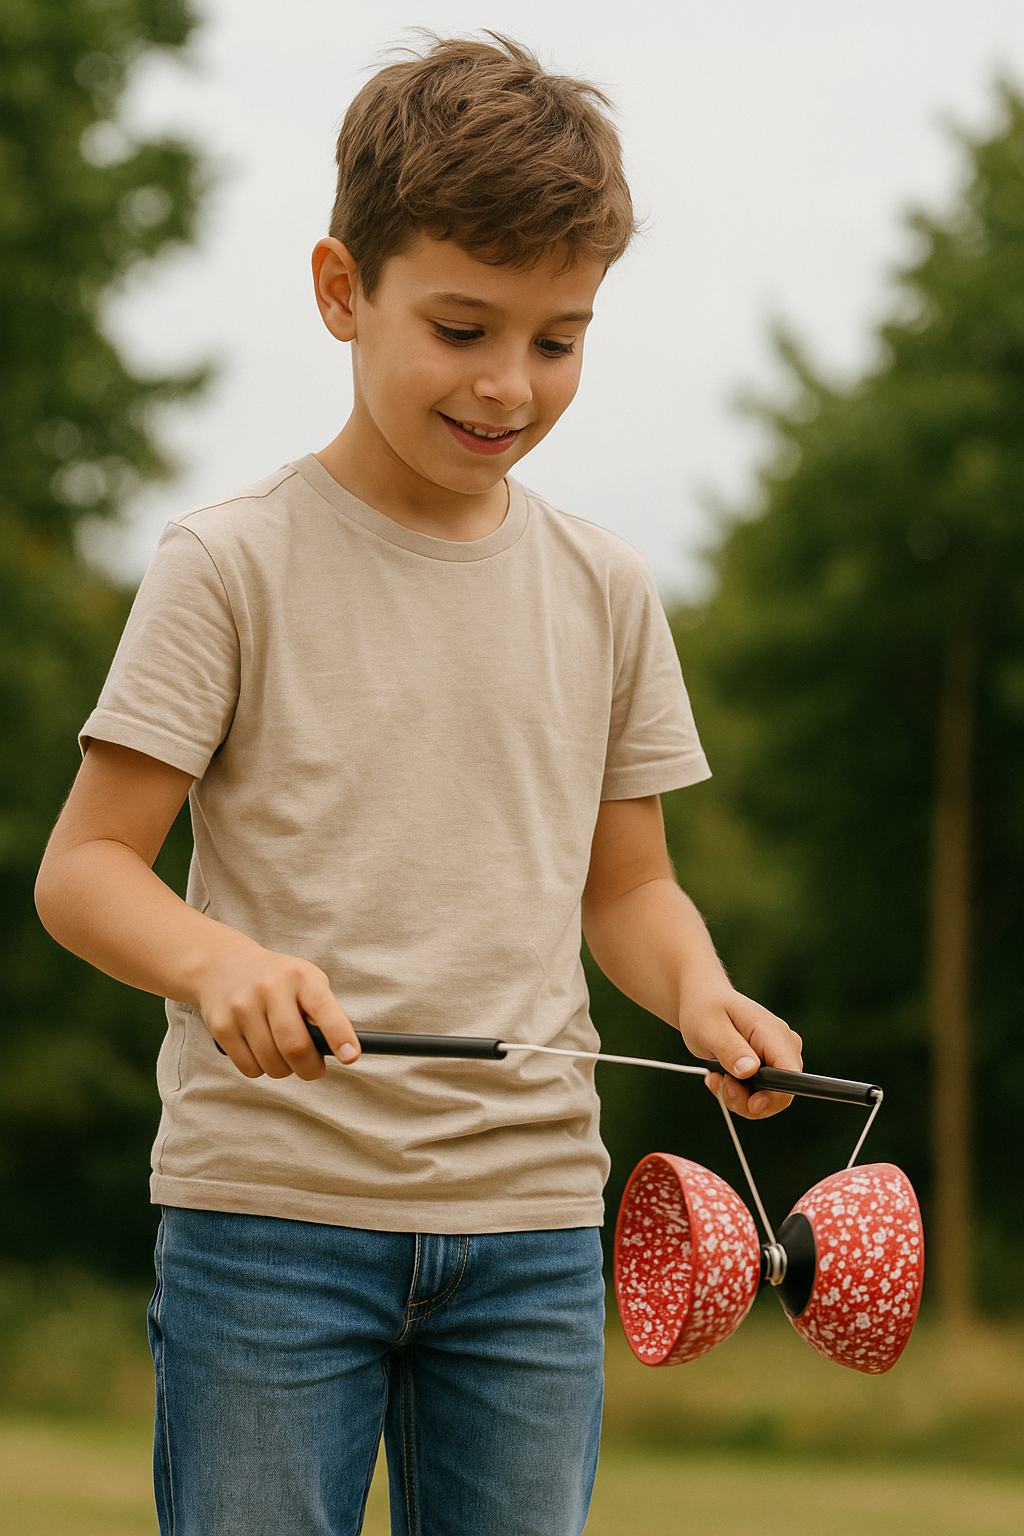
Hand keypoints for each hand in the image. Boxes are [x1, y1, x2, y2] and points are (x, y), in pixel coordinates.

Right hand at [195, 934, 360, 1079]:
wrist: (223, 965)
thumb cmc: (278, 980)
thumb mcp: (306, 980)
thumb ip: (323, 1011)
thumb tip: (339, 1050)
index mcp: (300, 977)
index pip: (323, 1008)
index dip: (339, 1035)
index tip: (351, 1056)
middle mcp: (270, 989)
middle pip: (295, 1047)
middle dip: (310, 1069)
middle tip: (313, 1068)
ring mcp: (243, 1007)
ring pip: (272, 1064)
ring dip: (285, 1070)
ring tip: (283, 1053)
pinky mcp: (221, 1026)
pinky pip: (249, 1068)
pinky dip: (261, 1068)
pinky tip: (260, 1050)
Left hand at [678, 982, 801, 1119]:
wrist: (702, 1002)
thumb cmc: (705, 1009)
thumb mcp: (709, 1027)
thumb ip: (730, 1049)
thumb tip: (750, 1071)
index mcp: (773, 1032)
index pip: (790, 1072)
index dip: (776, 1095)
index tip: (752, 1104)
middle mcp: (783, 1046)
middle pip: (780, 1092)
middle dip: (747, 1099)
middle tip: (718, 1083)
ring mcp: (778, 1058)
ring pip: (768, 1098)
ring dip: (738, 1097)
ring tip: (714, 1077)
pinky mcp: (770, 1068)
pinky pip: (759, 1094)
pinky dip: (737, 1094)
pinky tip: (719, 1077)